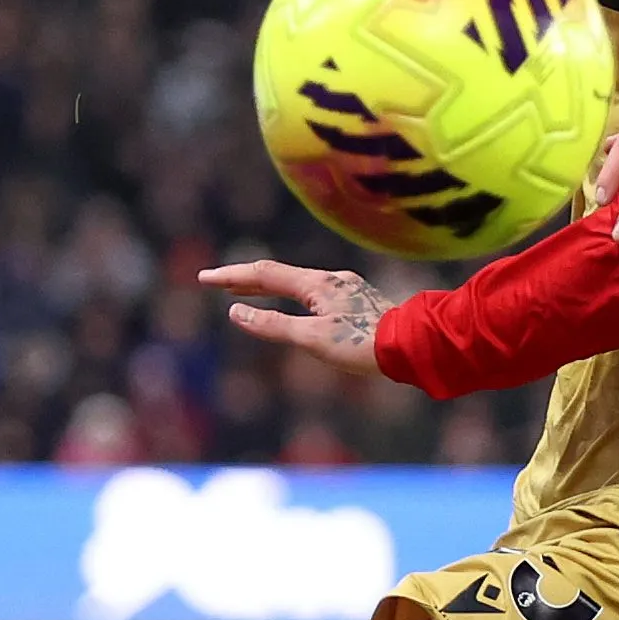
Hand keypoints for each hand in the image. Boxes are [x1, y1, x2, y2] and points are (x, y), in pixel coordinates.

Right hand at [203, 259, 397, 378]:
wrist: (413, 344)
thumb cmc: (364, 344)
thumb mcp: (312, 338)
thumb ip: (273, 325)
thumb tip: (235, 313)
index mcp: (317, 285)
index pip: (264, 275)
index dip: (232, 277)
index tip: (205, 278)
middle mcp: (330, 280)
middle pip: (278, 275)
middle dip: (244, 279)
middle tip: (215, 282)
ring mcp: (344, 289)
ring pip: (295, 283)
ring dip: (266, 286)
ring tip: (243, 291)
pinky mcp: (355, 301)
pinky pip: (311, 292)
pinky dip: (289, 295)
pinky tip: (293, 303)